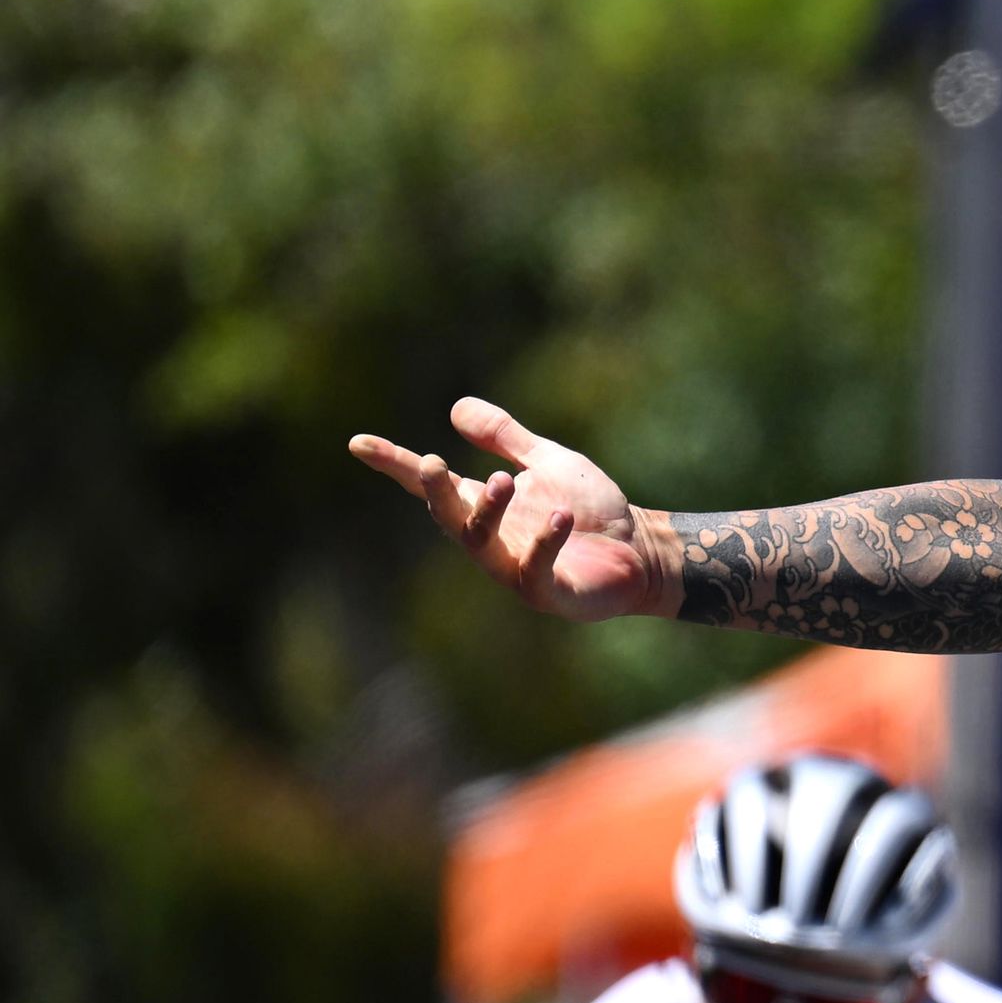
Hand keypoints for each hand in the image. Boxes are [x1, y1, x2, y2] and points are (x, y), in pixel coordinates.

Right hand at [350, 399, 672, 621]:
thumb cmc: (592, 508)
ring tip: (504, 481)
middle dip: (437, 492)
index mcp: (484, 505)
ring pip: (482, 544)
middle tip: (432, 463)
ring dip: (489, 512)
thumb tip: (456, 408)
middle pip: (449, 516)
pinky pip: (536, 571)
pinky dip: (543, 543)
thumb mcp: (548, 462)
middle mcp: (490, 539)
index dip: (395, 465)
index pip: (430, 485)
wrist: (643, 548)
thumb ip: (505, 438)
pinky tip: (559, 517)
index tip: (358, 443)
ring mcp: (515, 569)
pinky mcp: (548, 593)